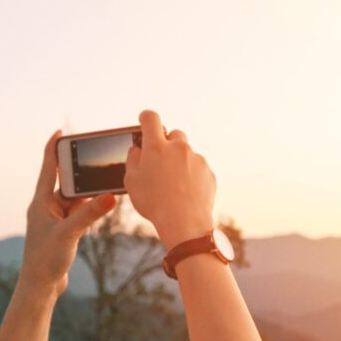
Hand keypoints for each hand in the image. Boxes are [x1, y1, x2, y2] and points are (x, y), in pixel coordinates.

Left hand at [19, 130, 118, 295]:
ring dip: (89, 194)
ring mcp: (55, 219)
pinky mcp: (64, 230)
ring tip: (105, 185)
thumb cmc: (46, 259)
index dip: (53, 148)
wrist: (40, 286)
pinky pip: (79, 212)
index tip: (60, 132)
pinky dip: (90, 208)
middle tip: (95, 161)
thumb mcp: (69, 233)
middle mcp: (47, 207)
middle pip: (67, 182)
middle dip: (81, 173)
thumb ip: (90, 214)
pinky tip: (102, 206)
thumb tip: (110, 195)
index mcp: (41, 202)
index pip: (48, 168)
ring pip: (76, 198)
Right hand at [125, 110, 216, 249]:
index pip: (151, 118)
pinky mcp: (208, 172)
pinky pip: (198, 168)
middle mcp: (179, 147)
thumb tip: (138, 149)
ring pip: (187, 153)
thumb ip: (133, 159)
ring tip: (173, 184)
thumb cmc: (153, 202)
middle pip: (174, 134)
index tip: (144, 121)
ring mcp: (196, 159)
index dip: (146, 118)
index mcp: (156, 146)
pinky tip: (185, 192)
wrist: (184, 222)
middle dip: (167, 143)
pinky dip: (191, 175)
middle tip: (160, 161)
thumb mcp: (131, 181)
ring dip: (180, 161)